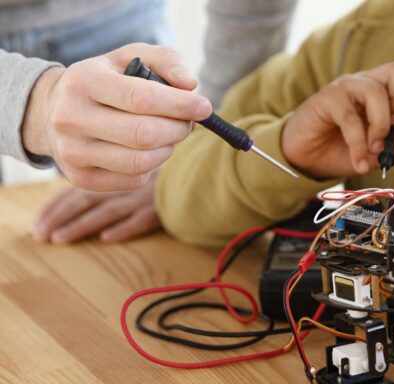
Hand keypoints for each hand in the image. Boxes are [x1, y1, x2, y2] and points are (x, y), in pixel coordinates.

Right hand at [21, 43, 212, 190]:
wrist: (53, 110)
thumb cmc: (106, 80)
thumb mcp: (130, 57)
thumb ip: (165, 61)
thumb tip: (191, 84)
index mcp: (83, 81)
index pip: (140, 98)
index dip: (180, 105)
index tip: (204, 107)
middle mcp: (70, 117)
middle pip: (144, 135)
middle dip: (178, 129)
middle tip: (188, 123)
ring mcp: (72, 152)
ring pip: (141, 162)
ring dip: (168, 149)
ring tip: (169, 135)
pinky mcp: (81, 178)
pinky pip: (134, 180)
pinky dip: (152, 166)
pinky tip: (149, 150)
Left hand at [33, 171, 159, 243]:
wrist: (200, 171)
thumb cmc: (166, 176)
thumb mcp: (136, 176)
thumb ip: (114, 185)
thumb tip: (82, 208)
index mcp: (116, 176)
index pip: (79, 189)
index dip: (56, 206)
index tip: (39, 222)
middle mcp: (126, 186)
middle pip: (87, 199)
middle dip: (60, 217)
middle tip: (41, 235)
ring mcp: (144, 198)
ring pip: (108, 211)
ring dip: (82, 225)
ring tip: (61, 239)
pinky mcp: (164, 209)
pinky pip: (143, 219)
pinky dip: (125, 228)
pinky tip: (108, 238)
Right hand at [281, 62, 393, 178]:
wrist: (308, 158)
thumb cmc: (343, 148)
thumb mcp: (381, 153)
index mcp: (381, 89)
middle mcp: (365, 82)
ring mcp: (345, 88)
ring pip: (375, 92)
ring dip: (381, 126)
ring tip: (374, 149)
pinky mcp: (326, 99)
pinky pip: (349, 118)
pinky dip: (358, 145)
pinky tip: (359, 163)